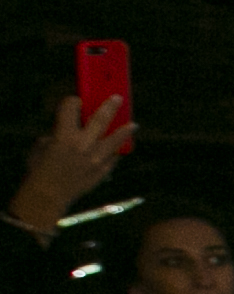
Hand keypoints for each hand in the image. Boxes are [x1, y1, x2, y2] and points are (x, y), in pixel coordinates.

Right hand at [10, 94, 130, 238]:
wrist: (48, 195)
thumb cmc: (40, 168)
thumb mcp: (42, 145)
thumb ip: (58, 134)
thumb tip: (69, 130)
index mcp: (64, 134)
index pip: (71, 108)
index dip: (73, 101)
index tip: (77, 100)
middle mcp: (83, 144)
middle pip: (100, 119)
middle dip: (109, 106)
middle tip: (118, 98)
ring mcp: (96, 158)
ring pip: (116, 140)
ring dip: (125, 130)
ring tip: (134, 124)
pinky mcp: (102, 170)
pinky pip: (113, 158)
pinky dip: (116, 152)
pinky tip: (120, 148)